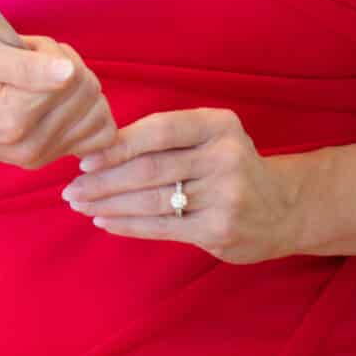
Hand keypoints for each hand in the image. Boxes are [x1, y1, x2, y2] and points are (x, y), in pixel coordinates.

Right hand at [0, 30, 118, 169]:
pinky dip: (86, 114)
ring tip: (41, 80)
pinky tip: (61, 102)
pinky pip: (95, 136)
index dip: (53, 51)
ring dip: (77, 89)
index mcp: (13, 117)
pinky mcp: (44, 159)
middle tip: (31, 61)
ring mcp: (38, 156)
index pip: (73, 76)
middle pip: (89, 93)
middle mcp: (30, 145)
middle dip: (67, 67)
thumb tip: (69, 72)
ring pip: (97, 113)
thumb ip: (24, 63)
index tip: (25, 48)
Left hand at [59, 108, 300, 264]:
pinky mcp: (220, 230)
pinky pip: (163, 227)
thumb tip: (98, 147)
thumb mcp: (208, 138)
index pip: (159, 130)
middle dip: (103, 180)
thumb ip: (165, 139)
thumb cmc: (228, 166)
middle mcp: (225, 157)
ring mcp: (226, 197)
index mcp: (219, 125)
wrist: (283, 209)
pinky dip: (128, 224)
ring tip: (80, 204)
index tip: (85, 159)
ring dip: (108, 204)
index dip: (118, 145)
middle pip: (150, 169)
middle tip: (71, 188)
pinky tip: (105, 221)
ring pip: (152, 200)